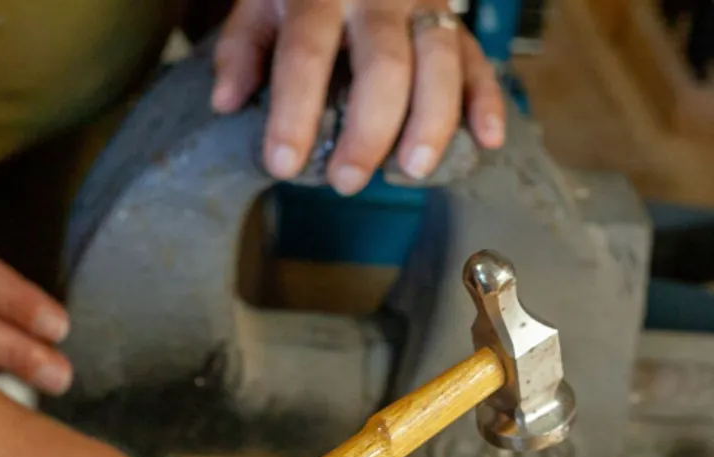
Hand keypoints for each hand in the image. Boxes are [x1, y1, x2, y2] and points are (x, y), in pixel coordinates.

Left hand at [209, 0, 506, 194]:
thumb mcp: (261, 0)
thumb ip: (243, 47)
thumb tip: (227, 101)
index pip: (306, 54)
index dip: (293, 112)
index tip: (282, 164)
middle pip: (383, 65)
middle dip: (368, 130)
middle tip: (347, 181)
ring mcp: (423, 4)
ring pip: (440, 61)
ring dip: (432, 121)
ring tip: (412, 171)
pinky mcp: (455, 20)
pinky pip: (478, 59)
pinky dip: (487, 101)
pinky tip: (485, 140)